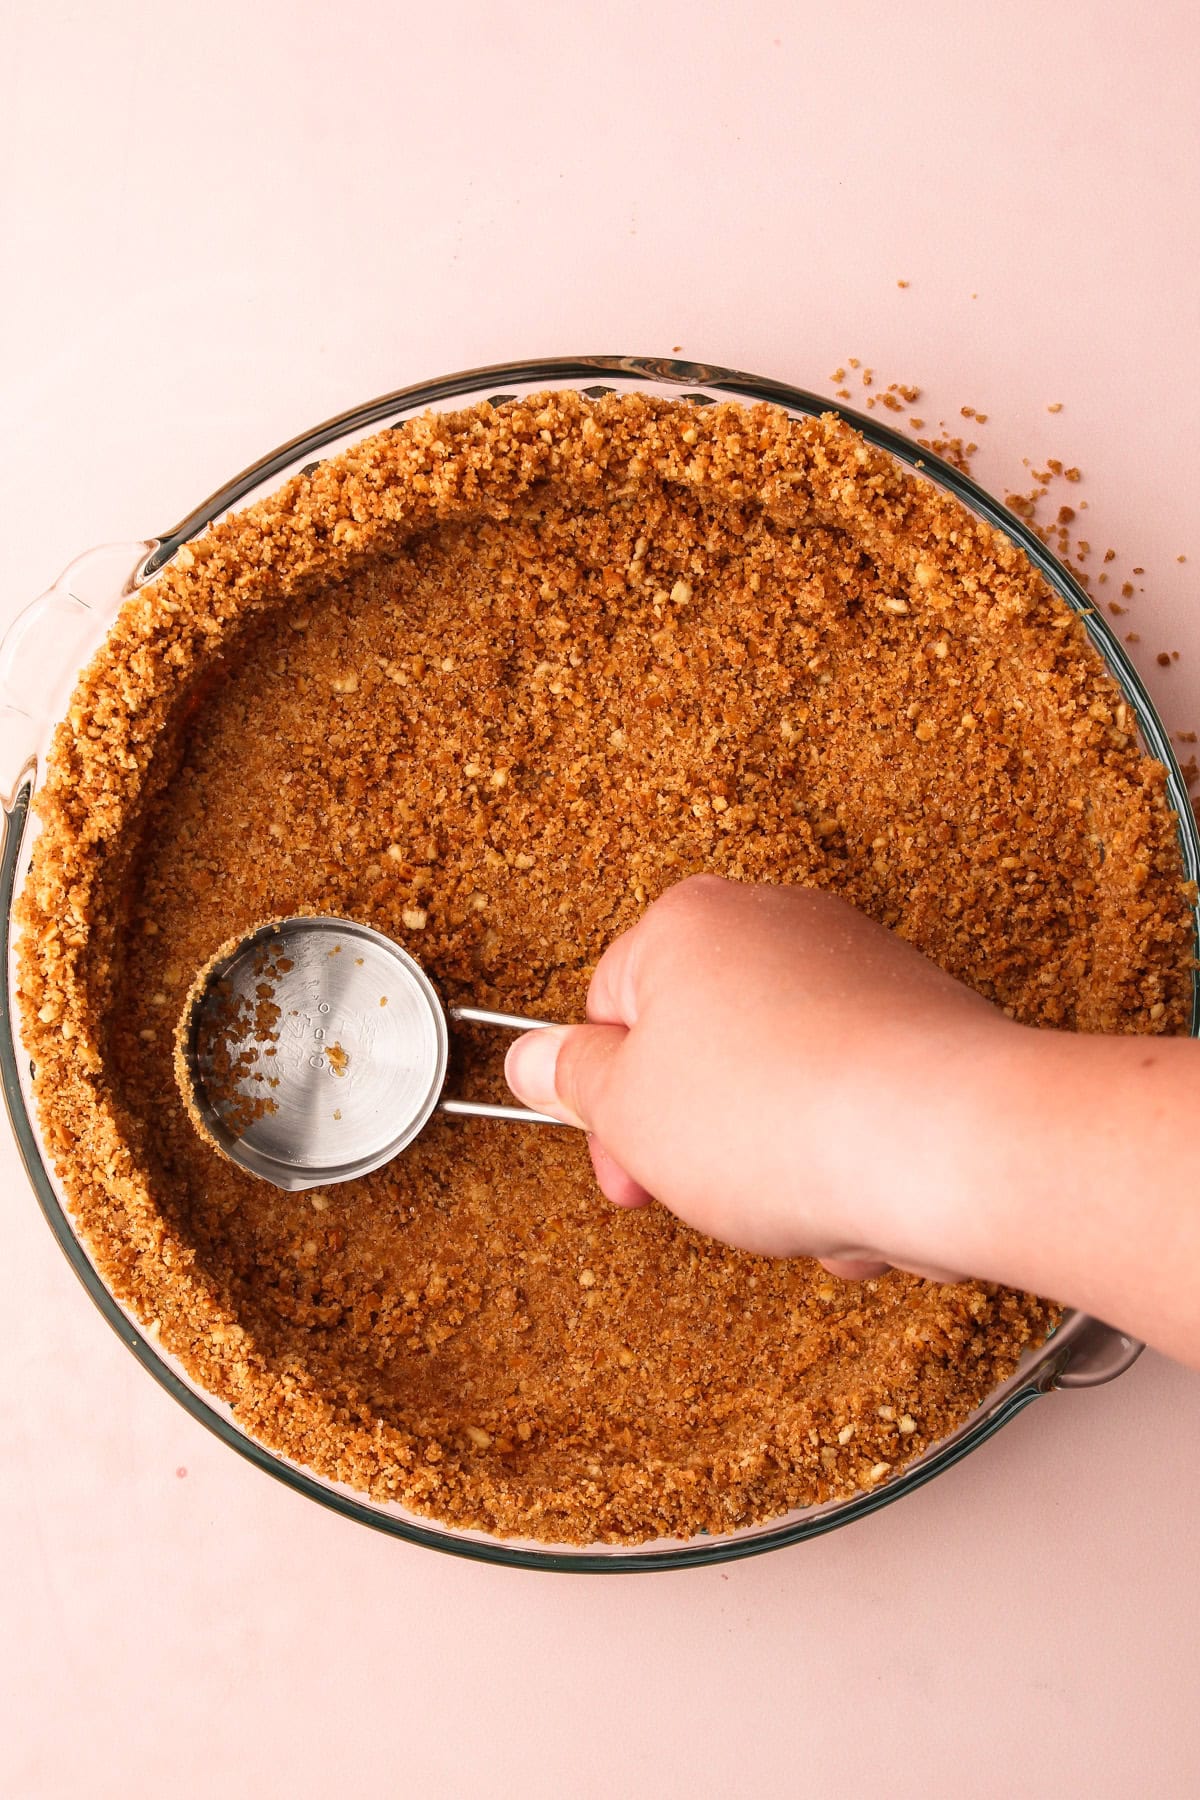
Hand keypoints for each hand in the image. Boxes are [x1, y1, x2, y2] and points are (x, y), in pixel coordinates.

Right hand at [504, 875, 1007, 1278]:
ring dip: (775, 1158)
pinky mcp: (920, 1017)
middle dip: (697, 1137)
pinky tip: (857, 1200)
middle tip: (700, 1193)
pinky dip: (846, 1150)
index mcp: (689, 921)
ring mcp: (857, 964)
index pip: (608, 1010)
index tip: (623, 1163)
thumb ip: (573, 1083)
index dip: (607, 1105)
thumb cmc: (785, 1118)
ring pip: (779, 1083)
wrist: (953, 1141)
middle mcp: (777, 920)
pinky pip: (851, 1096)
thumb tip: (532, 1060)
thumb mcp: (630, 1114)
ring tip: (796, 1199)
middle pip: (699, 1045)